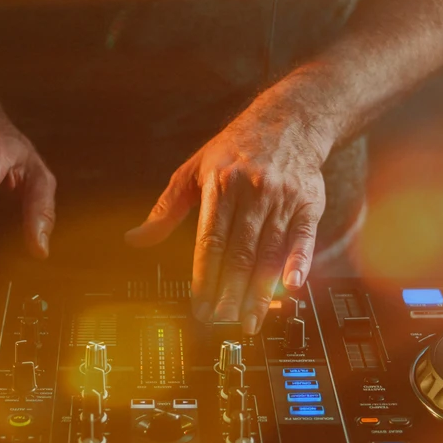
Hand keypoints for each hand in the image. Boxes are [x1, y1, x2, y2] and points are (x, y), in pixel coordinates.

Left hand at [126, 105, 328, 333]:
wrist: (290, 120)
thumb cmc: (235, 148)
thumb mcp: (194, 170)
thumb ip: (166, 209)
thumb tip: (134, 239)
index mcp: (219, 185)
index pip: (210, 241)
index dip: (204, 277)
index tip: (200, 307)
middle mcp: (252, 192)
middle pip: (239, 252)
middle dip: (230, 292)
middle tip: (223, 321)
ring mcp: (282, 198)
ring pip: (269, 251)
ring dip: (260, 290)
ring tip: (250, 320)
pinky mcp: (308, 203)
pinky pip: (303, 237)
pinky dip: (298, 262)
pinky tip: (291, 286)